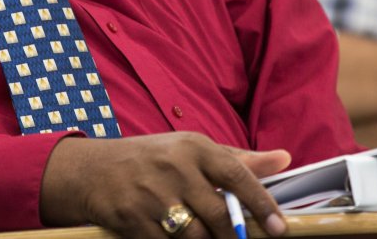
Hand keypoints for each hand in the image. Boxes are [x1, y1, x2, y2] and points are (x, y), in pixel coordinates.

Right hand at [40, 132, 291, 237]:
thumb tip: (284, 159)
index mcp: (193, 147)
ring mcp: (151, 194)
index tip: (279, 228)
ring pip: (195, 236)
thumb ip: (237, 160)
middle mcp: (174, 167)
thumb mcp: (191, 150)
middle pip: (218, 214)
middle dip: (234, 237)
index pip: (236, 175)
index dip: (261, 203)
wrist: (92, 170)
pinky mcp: (132, 218)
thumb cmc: (152, 159)